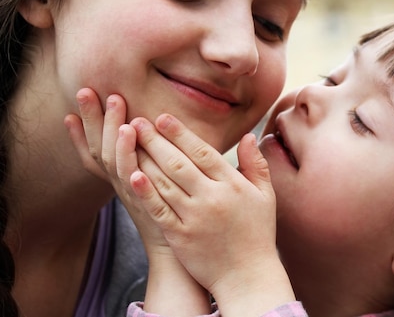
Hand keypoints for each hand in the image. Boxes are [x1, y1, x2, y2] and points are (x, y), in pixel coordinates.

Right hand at [64, 89, 167, 251]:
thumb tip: (155, 131)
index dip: (80, 134)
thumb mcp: (156, 184)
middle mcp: (121, 185)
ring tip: (113, 101)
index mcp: (121, 179)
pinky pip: (133, 174)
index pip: (94, 154)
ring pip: (113, 157)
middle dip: (91, 119)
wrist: (177, 252)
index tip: (69, 111)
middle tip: (86, 90)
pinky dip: (127, 153)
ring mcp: (131, 192)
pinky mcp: (146, 199)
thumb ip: (153, 159)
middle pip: (98, 148)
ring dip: (110, 128)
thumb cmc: (173, 215)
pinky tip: (128, 132)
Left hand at [129, 114, 294, 315]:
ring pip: (164, 182)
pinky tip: (132, 174)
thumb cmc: (257, 233)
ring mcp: (194, 217)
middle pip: (178, 162)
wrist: (247, 275)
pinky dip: (145, 191)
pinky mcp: (180, 236)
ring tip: (129, 141)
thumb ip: (255, 164)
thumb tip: (248, 136)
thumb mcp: (265, 195)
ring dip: (144, 158)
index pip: (202, 152)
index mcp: (232, 185)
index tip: (162, 117)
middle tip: (137, 121)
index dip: (180, 133)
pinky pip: (158, 209)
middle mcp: (212, 197)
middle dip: (155, 139)